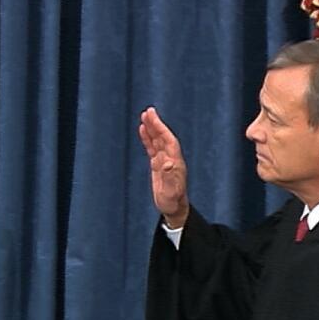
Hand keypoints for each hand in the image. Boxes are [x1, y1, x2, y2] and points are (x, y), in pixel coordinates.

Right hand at [137, 106, 189, 226]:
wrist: (174, 208)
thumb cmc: (173, 201)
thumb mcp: (171, 191)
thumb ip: (169, 177)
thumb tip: (168, 163)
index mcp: (175, 162)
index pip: (168, 141)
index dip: (161, 129)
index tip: (153, 118)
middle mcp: (171, 158)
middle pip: (163, 137)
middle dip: (156, 124)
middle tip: (148, 111)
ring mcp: (164, 161)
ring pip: (157, 141)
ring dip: (152, 128)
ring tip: (144, 116)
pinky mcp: (158, 165)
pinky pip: (152, 148)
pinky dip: (148, 138)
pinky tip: (143, 130)